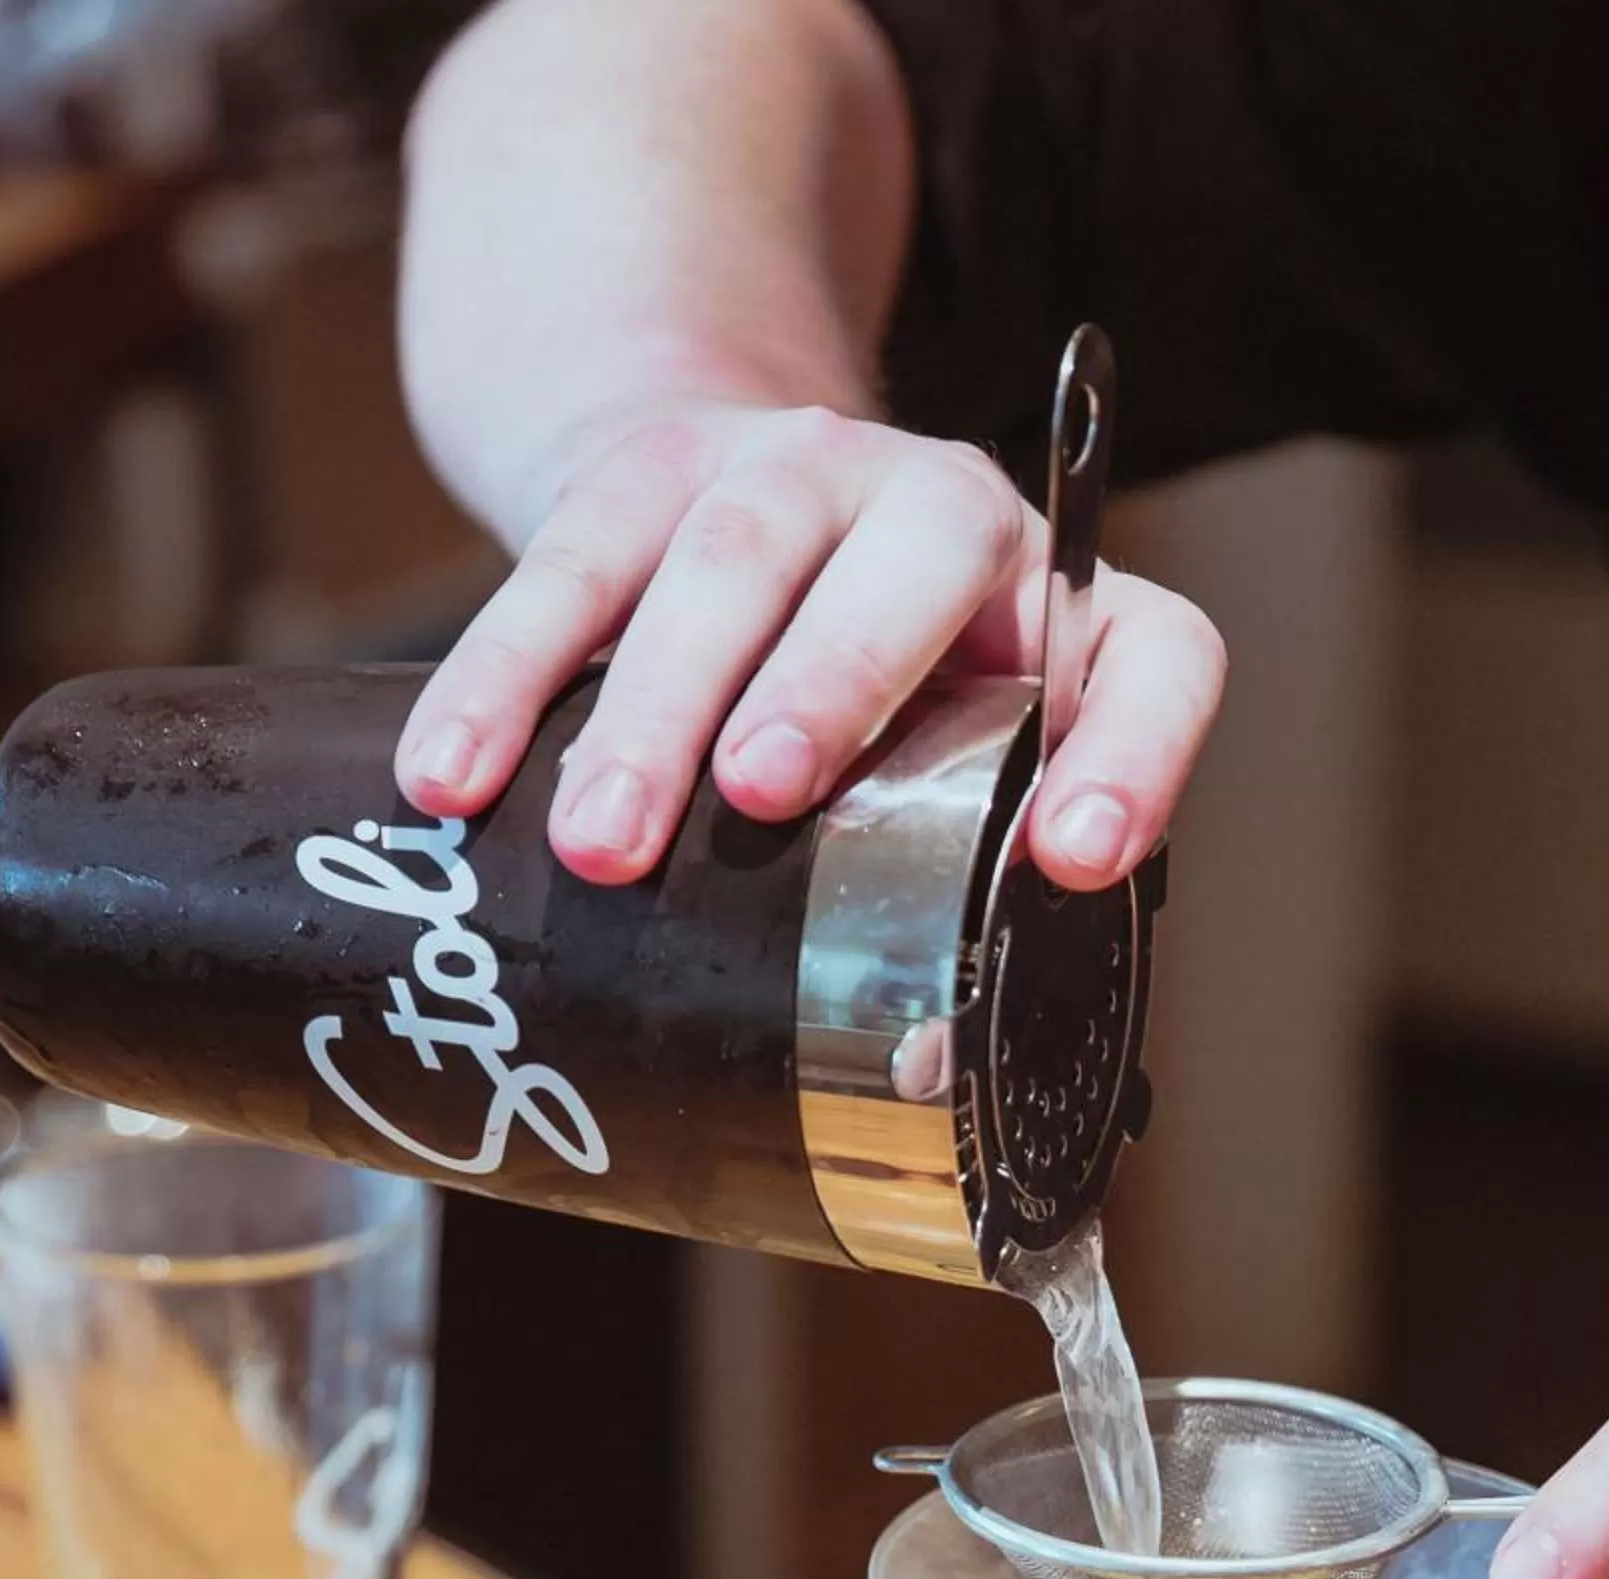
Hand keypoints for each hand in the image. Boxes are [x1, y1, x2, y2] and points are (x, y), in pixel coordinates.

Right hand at [393, 393, 1224, 887]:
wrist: (721, 485)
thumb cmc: (869, 692)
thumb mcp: (947, 763)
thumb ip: (949, 878)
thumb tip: (909, 1080)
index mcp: (1065, 610)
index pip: (1154, 656)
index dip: (1135, 752)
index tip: (1080, 857)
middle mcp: (945, 510)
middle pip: (908, 565)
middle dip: (831, 683)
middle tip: (759, 799)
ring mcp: (792, 470)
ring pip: (726, 563)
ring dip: (650, 708)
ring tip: (599, 843)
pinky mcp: (646, 468)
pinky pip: (566, 567)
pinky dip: (501, 678)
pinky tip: (453, 779)